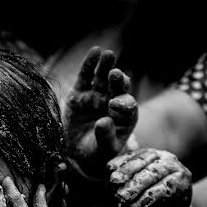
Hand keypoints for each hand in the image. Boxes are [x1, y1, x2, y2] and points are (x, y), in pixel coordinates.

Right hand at [64, 46, 137, 179]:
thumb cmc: (97, 154)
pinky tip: (95, 52)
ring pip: (104, 78)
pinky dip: (90, 64)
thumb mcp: (104, 151)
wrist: (79, 155)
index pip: (128, 106)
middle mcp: (113, 102)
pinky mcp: (81, 92)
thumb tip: (103, 121)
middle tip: (115, 74)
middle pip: (119, 88)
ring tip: (107, 55)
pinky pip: (86, 76)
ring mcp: (97, 96)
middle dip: (118, 81)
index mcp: (125, 116)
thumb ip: (106, 137)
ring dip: (106, 66)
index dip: (123, 103)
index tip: (115, 105)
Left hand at [108, 149, 191, 206]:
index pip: (140, 159)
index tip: (113, 179)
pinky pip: (171, 204)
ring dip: (145, 200)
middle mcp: (171, 164)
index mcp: (156, 154)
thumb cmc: (146, 182)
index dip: (126, 169)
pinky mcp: (184, 199)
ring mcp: (181, 180)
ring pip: (163, 189)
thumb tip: (110, 168)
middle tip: (120, 196)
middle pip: (152, 173)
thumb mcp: (135, 171)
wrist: (175, 194)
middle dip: (135, 185)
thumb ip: (123, 168)